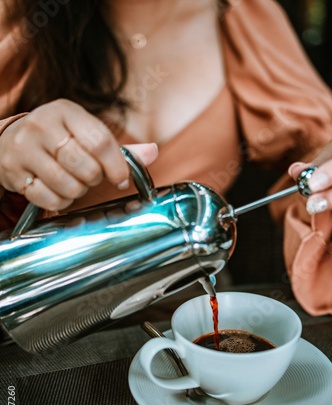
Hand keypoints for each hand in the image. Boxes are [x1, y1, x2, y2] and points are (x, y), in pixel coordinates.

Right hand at [0, 99, 157, 210]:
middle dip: (94, 178)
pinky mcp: (13, 173)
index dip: (117, 166)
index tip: (121, 179)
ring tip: (73, 181)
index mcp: (66, 112)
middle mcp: (42, 126)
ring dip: (77, 191)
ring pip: (67, 185)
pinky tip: (58, 190)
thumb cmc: (58, 139)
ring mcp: (23, 149)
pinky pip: (48, 198)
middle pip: (86, 167)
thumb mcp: (86, 134)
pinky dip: (60, 201)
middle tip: (89, 175)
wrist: (9, 140)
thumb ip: (119, 148)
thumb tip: (153, 152)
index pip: (100, 142)